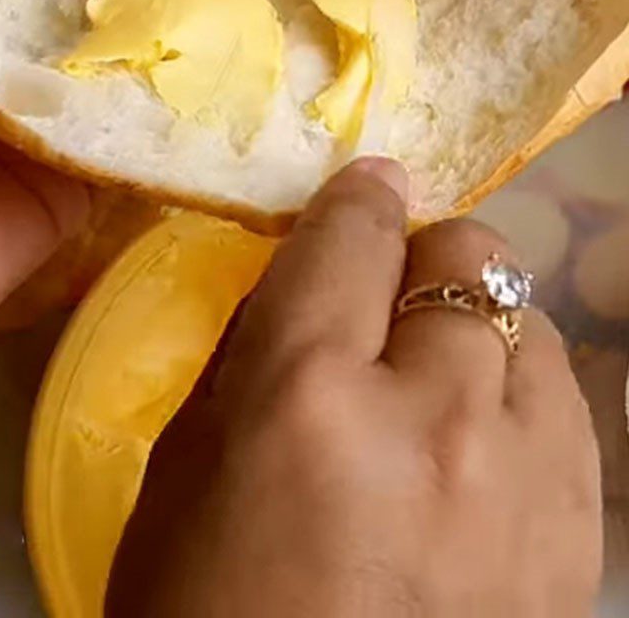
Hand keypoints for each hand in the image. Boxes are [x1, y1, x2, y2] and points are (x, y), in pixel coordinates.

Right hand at [107, 160, 601, 616]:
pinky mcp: (578, 532)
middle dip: (421, 258)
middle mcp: (430, 416)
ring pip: (527, 321)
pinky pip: (561, 400)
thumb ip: (248, 355)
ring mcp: (524, 476)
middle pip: (467, 254)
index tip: (366, 186)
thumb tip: (305, 278)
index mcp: (305, 396)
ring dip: (473, 326)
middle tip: (385, 302)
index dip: (360, 198)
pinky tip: (477, 440)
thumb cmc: (205, 609)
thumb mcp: (184, 471)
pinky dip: (515, 391)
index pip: (354, 237)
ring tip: (432, 382)